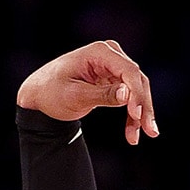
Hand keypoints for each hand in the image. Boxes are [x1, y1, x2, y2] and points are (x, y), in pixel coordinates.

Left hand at [17, 40, 158, 144]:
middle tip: (149, 130)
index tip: (137, 115)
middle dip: (143, 106)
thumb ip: (102, 95)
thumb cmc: (52, 92)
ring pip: (137, 90)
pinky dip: (132, 115)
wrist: (40, 95)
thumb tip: (128, 94)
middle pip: (137, 80)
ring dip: (140, 114)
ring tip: (139, 137)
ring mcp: (113, 66)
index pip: (128, 71)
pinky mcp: (114, 79)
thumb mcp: (74, 96)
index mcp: (99, 52)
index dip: (136, 93)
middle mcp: (110, 54)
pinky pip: (130, 97)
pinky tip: (133, 133)